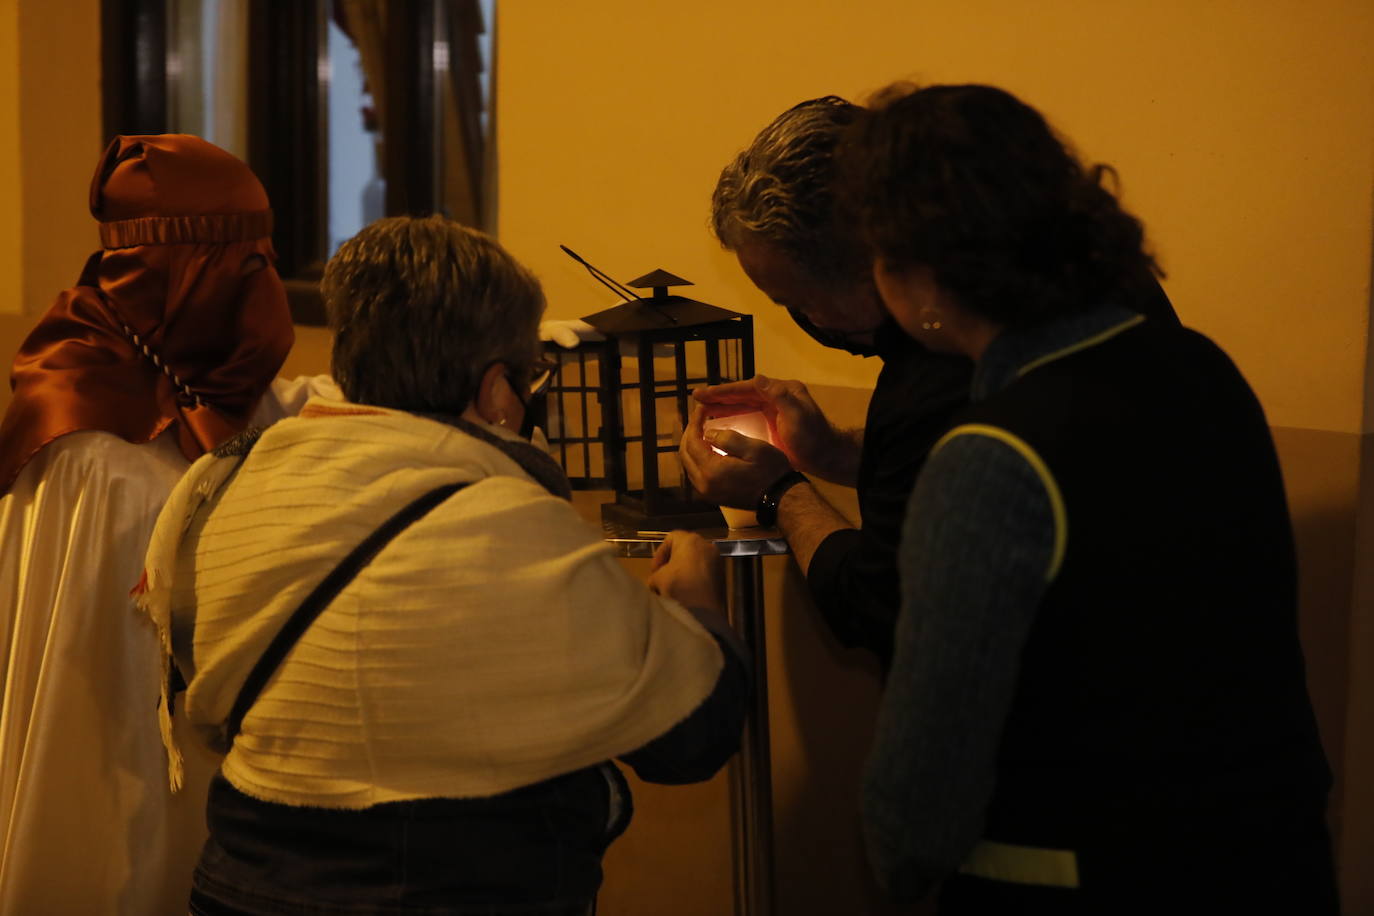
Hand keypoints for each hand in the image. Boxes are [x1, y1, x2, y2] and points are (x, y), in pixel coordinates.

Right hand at [648, 530, 724, 614]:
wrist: (702, 609)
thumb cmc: (678, 585)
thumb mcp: (657, 579)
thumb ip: (655, 575)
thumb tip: (656, 581)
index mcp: (690, 540)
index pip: (670, 538)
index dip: (659, 554)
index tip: (655, 570)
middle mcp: (706, 545)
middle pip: (685, 549)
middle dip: (672, 563)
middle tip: (663, 577)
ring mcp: (717, 560)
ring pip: (696, 561)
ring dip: (684, 571)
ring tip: (674, 587)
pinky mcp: (722, 575)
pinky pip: (704, 572)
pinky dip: (695, 578)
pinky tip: (687, 592)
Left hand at [680, 403, 793, 508]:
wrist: (780, 498)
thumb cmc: (770, 471)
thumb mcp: (753, 448)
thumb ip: (728, 438)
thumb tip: (707, 433)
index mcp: (711, 471)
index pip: (692, 442)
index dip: (694, 423)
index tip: (701, 409)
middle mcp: (703, 484)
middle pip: (685, 454)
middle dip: (690, 434)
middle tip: (699, 418)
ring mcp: (707, 493)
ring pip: (689, 464)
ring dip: (692, 446)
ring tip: (702, 430)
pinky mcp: (713, 496)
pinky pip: (696, 474)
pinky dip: (698, 458)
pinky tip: (708, 448)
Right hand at [692, 375, 844, 478]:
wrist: (826, 457)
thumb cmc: (813, 437)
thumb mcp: (798, 415)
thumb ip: (780, 396)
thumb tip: (757, 378)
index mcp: (781, 391)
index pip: (747, 388)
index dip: (724, 391)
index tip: (703, 393)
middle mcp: (775, 397)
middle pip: (742, 395)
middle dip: (719, 397)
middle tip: (696, 398)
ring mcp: (773, 410)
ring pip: (742, 406)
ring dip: (722, 407)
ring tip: (702, 410)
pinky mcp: (771, 424)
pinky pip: (746, 418)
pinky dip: (732, 419)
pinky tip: (719, 424)